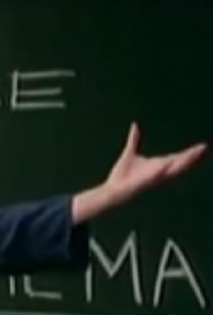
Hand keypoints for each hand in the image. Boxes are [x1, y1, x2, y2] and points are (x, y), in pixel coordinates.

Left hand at [72, 122, 205, 223]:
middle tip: (204, 148)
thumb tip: (135, 125)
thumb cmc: (122, 175)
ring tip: (194, 154)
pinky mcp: (143, 183)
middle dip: (192, 156)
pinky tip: (166, 164)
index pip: (177, 157)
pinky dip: (159, 171)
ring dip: (182, 163)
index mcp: (157, 165)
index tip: (202, 146)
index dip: (189, 153)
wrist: (112, 189)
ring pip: (171, 170)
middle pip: (179, 163)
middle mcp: (158, 172)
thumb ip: (134, 139)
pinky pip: (153, 176)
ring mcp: (152, 178)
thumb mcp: (130, 153)